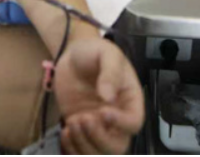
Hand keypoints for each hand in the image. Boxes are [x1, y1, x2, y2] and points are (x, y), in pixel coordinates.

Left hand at [54, 37, 144, 153]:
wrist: (73, 56)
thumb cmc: (94, 52)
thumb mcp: (106, 53)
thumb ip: (110, 72)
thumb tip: (109, 97)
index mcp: (130, 101)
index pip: (133, 123)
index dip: (121, 123)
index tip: (103, 111)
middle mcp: (117, 118)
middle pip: (118, 146)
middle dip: (100, 139)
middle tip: (84, 118)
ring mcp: (98, 126)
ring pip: (99, 152)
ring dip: (84, 145)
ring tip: (72, 123)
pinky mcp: (81, 129)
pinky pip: (81, 150)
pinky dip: (72, 149)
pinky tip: (65, 132)